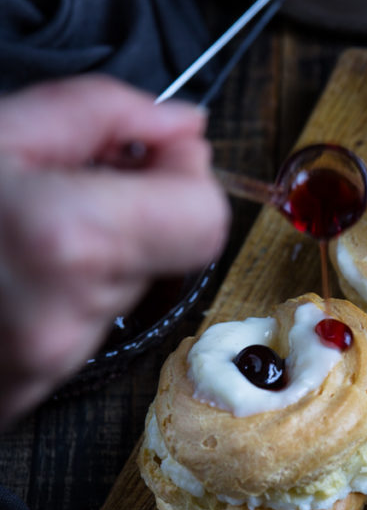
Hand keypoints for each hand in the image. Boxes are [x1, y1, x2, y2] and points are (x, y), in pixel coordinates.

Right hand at [0, 74, 229, 426]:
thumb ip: (106, 114)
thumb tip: (182, 128)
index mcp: (67, 240)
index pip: (204, 221)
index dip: (184, 176)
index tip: (154, 153)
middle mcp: (64, 318)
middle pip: (167, 255)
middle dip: (131, 211)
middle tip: (63, 184)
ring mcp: (43, 366)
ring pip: (123, 294)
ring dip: (91, 255)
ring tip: (21, 232)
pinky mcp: (25, 395)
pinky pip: (81, 331)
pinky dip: (60, 295)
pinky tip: (8, 271)